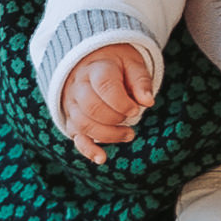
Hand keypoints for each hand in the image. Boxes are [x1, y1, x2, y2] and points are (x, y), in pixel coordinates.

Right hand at [62, 46, 153, 164]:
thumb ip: (140, 81)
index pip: (105, 85)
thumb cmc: (117, 64)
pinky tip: (102, 158)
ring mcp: (72, 104)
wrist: (91, 62)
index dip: (123, 101)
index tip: (136, 108)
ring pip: (84, 124)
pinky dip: (88, 149)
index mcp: (96, 68)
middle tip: (133, 117)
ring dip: (108, 134)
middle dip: (116, 118)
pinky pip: (76, 137)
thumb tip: (148, 102)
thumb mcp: (132, 63)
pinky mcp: (72, 119)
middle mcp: (79, 86)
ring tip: (128, 134)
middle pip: (92, 107)